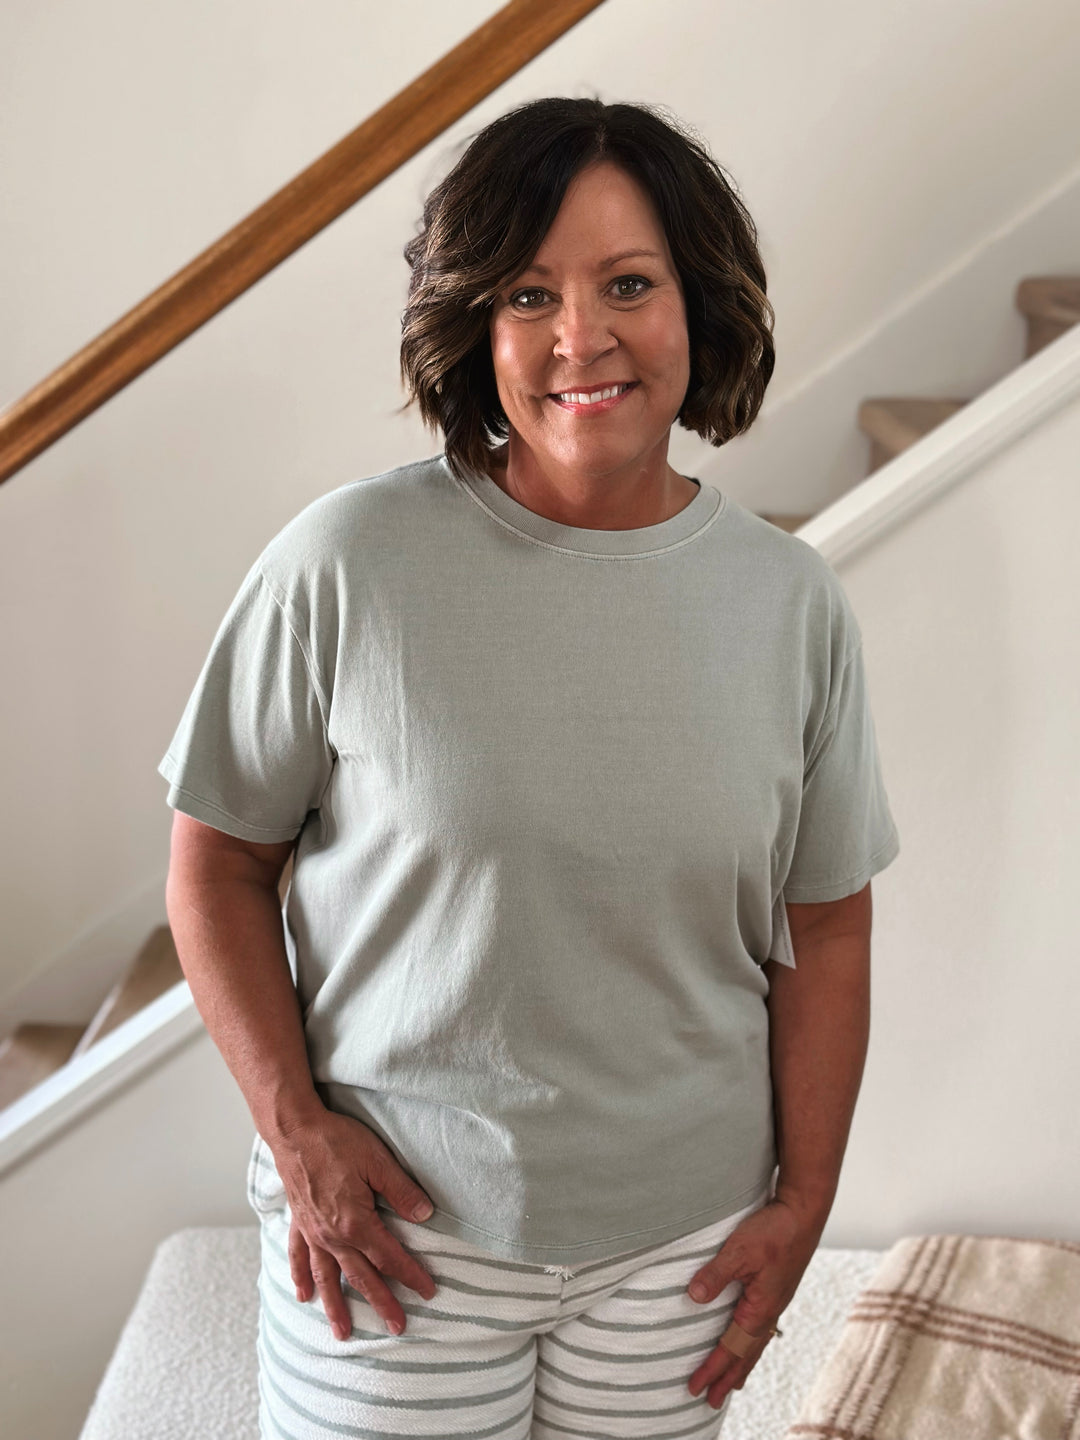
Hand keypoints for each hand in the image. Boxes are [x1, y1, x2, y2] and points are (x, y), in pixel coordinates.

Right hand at [268, 1109, 438, 1341]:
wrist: (295, 1130)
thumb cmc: (338, 1141)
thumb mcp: (379, 1161)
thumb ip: (402, 1192)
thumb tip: (426, 1216)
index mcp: (355, 1223)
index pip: (389, 1257)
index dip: (410, 1275)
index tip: (427, 1292)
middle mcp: (332, 1236)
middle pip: (361, 1277)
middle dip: (381, 1303)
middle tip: (396, 1328)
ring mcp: (312, 1232)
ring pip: (327, 1277)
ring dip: (335, 1307)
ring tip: (343, 1333)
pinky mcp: (299, 1221)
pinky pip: (298, 1256)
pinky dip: (301, 1277)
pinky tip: (303, 1295)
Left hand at [685, 1198, 818, 1408]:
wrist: (804, 1212)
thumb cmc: (775, 1230)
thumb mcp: (739, 1250)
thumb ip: (716, 1275)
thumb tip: (694, 1298)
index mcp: (760, 1308)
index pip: (732, 1348)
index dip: (712, 1369)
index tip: (695, 1388)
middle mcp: (770, 1310)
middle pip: (747, 1354)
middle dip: (728, 1377)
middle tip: (711, 1400)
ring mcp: (775, 1300)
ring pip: (756, 1342)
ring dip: (742, 1364)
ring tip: (733, 1382)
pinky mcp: (777, 1288)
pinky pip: (762, 1327)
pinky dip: (752, 1343)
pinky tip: (749, 1339)